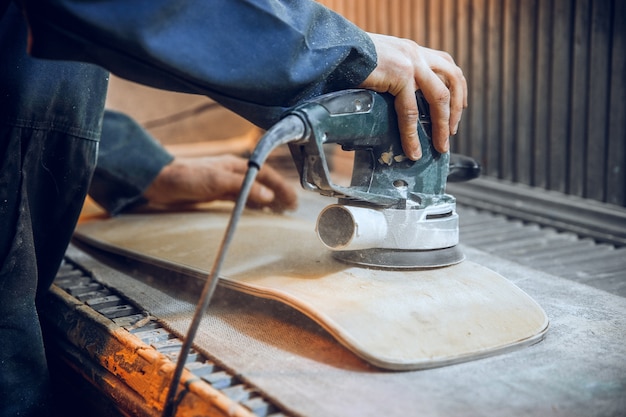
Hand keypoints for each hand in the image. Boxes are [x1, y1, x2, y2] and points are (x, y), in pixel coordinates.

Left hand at [143, 155, 297, 211]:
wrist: (158, 181)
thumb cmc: (185, 177)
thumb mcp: (217, 182)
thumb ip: (244, 188)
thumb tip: (269, 196)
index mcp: (235, 165)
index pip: (266, 174)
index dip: (281, 187)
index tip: (292, 201)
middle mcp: (232, 172)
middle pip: (262, 182)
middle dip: (278, 194)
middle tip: (290, 208)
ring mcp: (223, 182)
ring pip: (252, 191)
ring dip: (267, 200)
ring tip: (278, 211)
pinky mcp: (214, 193)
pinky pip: (240, 199)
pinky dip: (251, 205)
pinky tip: (254, 212)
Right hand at [359, 33, 467, 159]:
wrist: (335, 49)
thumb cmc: (347, 59)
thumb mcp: (378, 64)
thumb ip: (390, 76)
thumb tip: (392, 101)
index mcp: (411, 49)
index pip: (446, 64)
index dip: (456, 87)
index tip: (458, 107)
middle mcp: (415, 53)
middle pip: (452, 79)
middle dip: (455, 110)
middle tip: (451, 132)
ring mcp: (411, 62)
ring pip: (439, 97)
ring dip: (442, 125)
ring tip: (440, 146)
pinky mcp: (400, 75)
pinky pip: (411, 111)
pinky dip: (412, 134)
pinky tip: (412, 148)